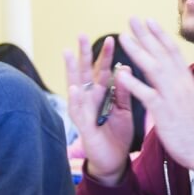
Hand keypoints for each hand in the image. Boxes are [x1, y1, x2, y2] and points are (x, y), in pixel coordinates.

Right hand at [64, 35, 134, 184]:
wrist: (115, 161)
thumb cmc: (117, 133)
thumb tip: (125, 67)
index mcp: (102, 95)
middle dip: (83, 54)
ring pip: (76, 88)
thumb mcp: (124, 109)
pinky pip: (78, 112)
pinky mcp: (84, 127)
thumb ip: (124, 90)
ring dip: (71, 70)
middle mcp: (90, 100)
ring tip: (68, 53)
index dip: (106, 55)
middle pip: (85, 73)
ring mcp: (84, 112)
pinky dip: (76, 100)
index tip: (113, 37)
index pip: (103, 70)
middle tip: (81, 33)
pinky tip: (74, 88)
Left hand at [116, 18, 193, 174]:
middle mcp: (181, 85)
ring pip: (153, 68)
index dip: (160, 35)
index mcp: (187, 82)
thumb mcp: (193, 102)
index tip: (149, 21)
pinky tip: (121, 72)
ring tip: (123, 37)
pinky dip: (133, 82)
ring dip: (138, 51)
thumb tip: (176, 77)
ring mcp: (173, 97)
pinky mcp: (164, 112)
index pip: (173, 52)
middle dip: (146, 35)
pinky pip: (146, 94)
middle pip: (162, 54)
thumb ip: (182, 88)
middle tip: (132, 18)